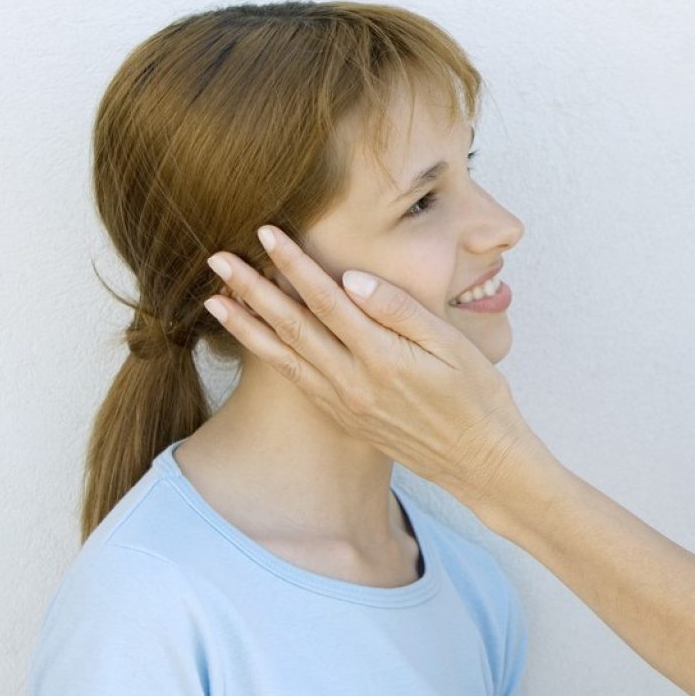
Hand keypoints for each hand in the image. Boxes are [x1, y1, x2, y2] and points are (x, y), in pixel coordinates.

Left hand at [203, 225, 537, 514]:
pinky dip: (270, 357)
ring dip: (247, 326)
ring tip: (214, 299)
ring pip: (285, 358)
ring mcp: (344, 404)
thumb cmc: (478, 396)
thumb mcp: (452, 345)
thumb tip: (353, 280)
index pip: (326, 299)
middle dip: (252, 289)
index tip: (266, 234)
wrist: (480, 461)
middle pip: (292, 326)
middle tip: (217, 259)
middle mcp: (353, 382)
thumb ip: (400, 311)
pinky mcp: (344, 419)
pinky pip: (297, 382)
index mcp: (381, 356)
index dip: (293, 264)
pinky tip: (255, 341)